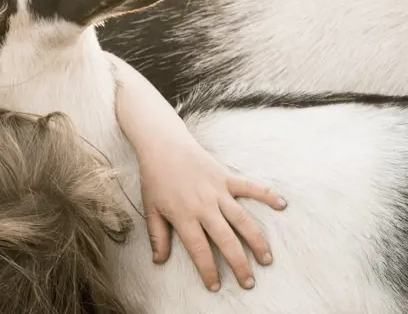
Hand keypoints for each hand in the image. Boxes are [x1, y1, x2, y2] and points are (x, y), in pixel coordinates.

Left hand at [140, 141, 286, 291]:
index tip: (215, 286)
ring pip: (242, 220)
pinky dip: (267, 194)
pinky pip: (250, 187)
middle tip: (249, 282)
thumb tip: (158, 261)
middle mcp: (204, 206)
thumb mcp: (151, 209)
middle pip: (226, 240)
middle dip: (239, 264)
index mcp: (184, 215)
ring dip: (257, 241)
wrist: (163, 146)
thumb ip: (157, 236)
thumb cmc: (155, 179)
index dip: (208, 270)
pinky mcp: (226, 177)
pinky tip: (282, 205)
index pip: (199, 249)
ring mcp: (218, 191)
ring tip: (267, 259)